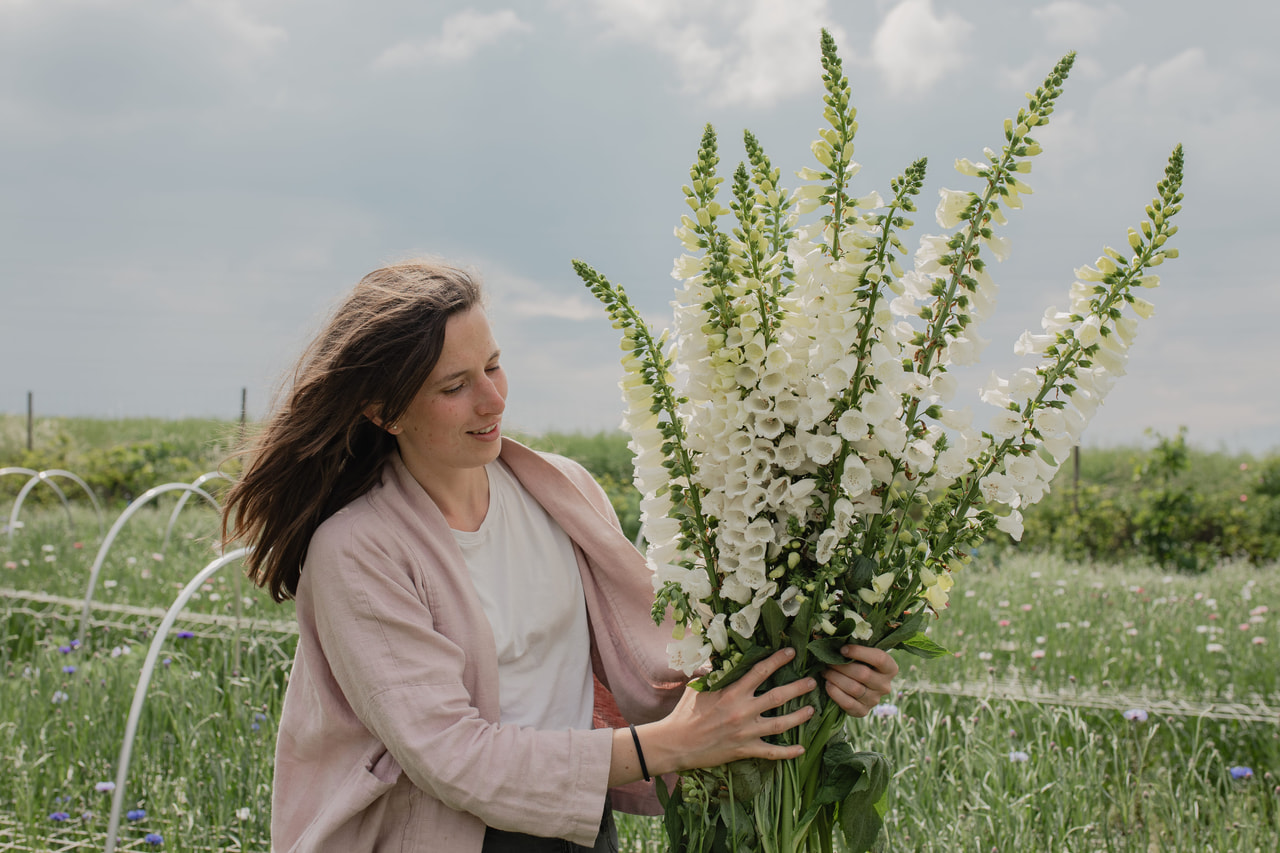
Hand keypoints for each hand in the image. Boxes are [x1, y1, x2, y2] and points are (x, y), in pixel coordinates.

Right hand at [612, 647, 816, 784]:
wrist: (676, 743)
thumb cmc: (685, 713)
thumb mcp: (697, 687)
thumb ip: (713, 672)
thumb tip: (722, 657)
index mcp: (732, 692)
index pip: (760, 672)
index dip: (777, 660)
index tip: (791, 653)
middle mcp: (743, 711)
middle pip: (778, 696)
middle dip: (798, 688)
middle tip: (813, 681)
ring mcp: (746, 732)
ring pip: (780, 723)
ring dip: (798, 716)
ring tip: (812, 710)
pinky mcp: (744, 750)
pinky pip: (771, 752)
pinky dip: (787, 752)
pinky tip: (801, 749)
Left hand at [821, 645, 897, 716]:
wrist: (858, 687)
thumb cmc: (859, 663)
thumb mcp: (863, 654)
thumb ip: (856, 645)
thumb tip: (837, 635)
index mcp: (890, 668)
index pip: (879, 659)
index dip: (859, 652)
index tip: (842, 649)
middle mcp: (885, 686)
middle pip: (863, 674)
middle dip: (841, 666)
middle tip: (827, 660)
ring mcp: (875, 700)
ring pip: (854, 688)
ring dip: (835, 678)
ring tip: (825, 671)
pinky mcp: (863, 711)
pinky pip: (848, 703)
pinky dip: (835, 693)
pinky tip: (827, 684)